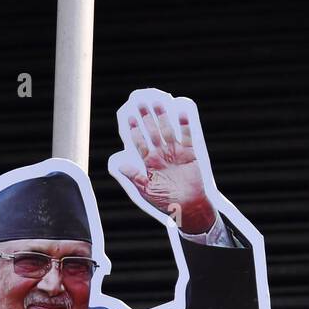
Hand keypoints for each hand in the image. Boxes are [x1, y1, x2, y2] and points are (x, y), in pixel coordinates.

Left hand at [117, 101, 216, 233]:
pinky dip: (185, 124)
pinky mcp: (190, 154)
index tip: (128, 118)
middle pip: (153, 132)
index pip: (140, 143)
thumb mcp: (147, 191)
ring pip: (168, 131)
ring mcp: (176, 153)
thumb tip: (119, 165)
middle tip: (140, 102)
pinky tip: (182, 111)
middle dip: (146, 118)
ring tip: (158, 101)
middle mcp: (162, 155)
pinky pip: (188, 137)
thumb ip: (134, 177)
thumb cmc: (165, 201)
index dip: (134, 131)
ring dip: (163, 117)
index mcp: (150, 163)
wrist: (188, 206)